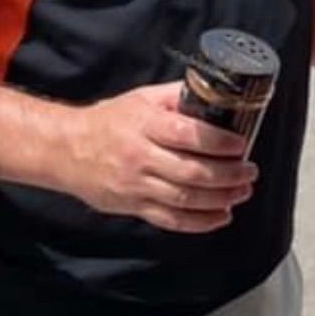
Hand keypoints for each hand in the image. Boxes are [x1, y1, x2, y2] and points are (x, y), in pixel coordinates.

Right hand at [63, 81, 257, 231]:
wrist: (65, 150)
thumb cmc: (107, 122)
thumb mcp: (141, 99)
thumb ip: (176, 97)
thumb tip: (213, 93)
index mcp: (144, 125)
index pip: (187, 134)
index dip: (218, 141)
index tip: (240, 144)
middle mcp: (140, 156)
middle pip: (191, 171)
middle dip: (227, 174)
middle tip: (249, 171)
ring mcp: (136, 185)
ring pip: (185, 198)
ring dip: (220, 198)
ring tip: (242, 192)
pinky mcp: (133, 207)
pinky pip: (170, 220)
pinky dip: (199, 222)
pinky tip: (220, 216)